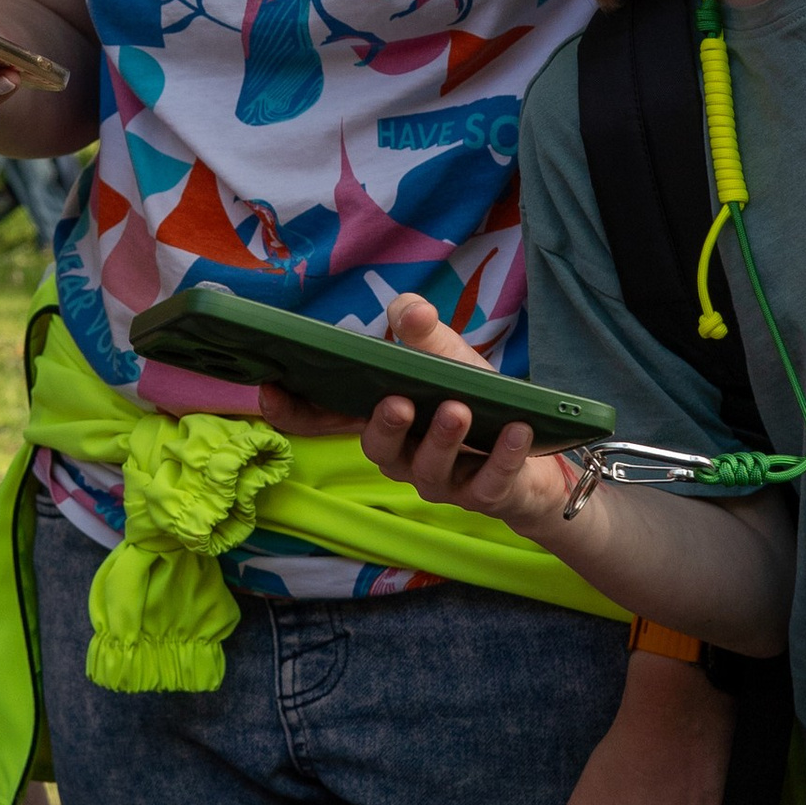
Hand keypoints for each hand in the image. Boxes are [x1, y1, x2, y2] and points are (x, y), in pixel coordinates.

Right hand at [255, 294, 570, 534]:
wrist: (535, 450)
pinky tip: (517, 430)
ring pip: (431, 470)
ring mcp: (442, 481)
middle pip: (378, 450)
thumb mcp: (451, 358)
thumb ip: (424, 333)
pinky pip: (489, 482)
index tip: (270, 391)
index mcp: (383, 420)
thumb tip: (408, 308)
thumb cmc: (476, 401)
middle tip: (397, 402)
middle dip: (384, 428)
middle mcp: (403, 456)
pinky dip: (504, 455)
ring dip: (443, 439)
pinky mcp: (484, 495)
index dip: (294, 411)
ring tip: (458, 409)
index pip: (327, 421)